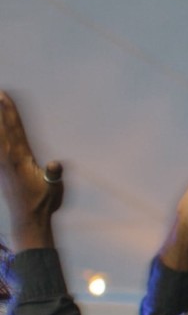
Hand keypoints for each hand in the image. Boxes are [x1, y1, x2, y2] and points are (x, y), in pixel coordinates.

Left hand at [0, 93, 64, 251]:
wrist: (27, 219)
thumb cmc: (43, 202)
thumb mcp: (54, 188)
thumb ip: (53, 174)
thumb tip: (55, 163)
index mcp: (19, 158)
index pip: (14, 128)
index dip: (9, 111)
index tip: (4, 95)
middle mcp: (6, 158)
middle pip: (0, 128)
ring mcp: (0, 164)